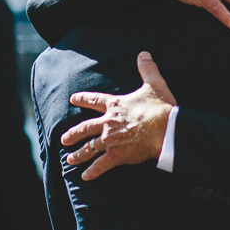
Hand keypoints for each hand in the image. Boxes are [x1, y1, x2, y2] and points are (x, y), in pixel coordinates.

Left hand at [62, 52, 176, 179]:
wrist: (166, 129)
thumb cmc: (160, 107)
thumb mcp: (154, 84)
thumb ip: (147, 69)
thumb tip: (144, 53)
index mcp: (115, 105)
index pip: (94, 100)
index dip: (82, 99)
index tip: (73, 98)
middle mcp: (108, 122)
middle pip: (85, 127)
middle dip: (73, 133)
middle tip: (63, 139)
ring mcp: (110, 140)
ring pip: (89, 148)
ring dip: (78, 154)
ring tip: (70, 159)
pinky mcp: (117, 155)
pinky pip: (101, 165)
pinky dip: (92, 172)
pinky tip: (85, 177)